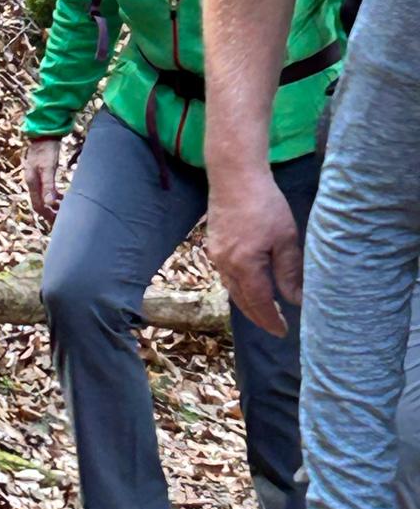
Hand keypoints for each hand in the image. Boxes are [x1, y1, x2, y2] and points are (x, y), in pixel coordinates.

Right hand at [24, 137, 62, 225]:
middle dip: (50, 212)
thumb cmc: (47, 149)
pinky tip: (62, 196)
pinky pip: (46, 190)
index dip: (48, 215)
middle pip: (39, 203)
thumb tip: (50, 203)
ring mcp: (36, 178)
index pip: (37, 205)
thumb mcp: (49, 168)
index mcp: (32, 182)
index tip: (59, 221)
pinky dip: (53, 196)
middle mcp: (32, 182)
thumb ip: (49, 186)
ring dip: (52, 204)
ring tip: (65, 208)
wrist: (44, 134)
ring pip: (43, 197)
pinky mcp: (41, 174)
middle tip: (63, 218)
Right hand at [206, 167, 300, 336]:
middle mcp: (226, 265)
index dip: (271, 320)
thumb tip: (295, 299)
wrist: (234, 176)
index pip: (259, 303)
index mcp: (245, 267)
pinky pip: (226, 275)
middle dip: (258, 316)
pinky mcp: (214, 244)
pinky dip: (239, 287)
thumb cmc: (265, 205)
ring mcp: (216, 255)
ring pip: (232, 288)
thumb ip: (289, 272)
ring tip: (263, 310)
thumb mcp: (285, 239)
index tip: (283, 332)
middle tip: (274, 326)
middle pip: (242, 300)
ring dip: (247, 303)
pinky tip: (248, 284)